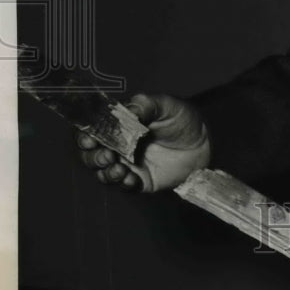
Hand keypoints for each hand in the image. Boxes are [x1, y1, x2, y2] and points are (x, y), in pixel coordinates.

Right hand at [76, 93, 209, 192]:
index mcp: (120, 124)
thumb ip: (145, 105)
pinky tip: (130, 178)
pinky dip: (122, 182)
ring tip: (119, 168)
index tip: (89, 138)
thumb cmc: (183, 119)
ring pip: (103, 171)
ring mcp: (128, 163)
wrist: (204, 143)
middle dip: (93, 156)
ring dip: (105, 172)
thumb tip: (126, 110)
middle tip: (107, 155)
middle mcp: (119, 145)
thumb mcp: (166, 105)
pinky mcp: (139, 179)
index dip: (85, 134)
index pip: (93, 129)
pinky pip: (123, 185)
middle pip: (91, 154)